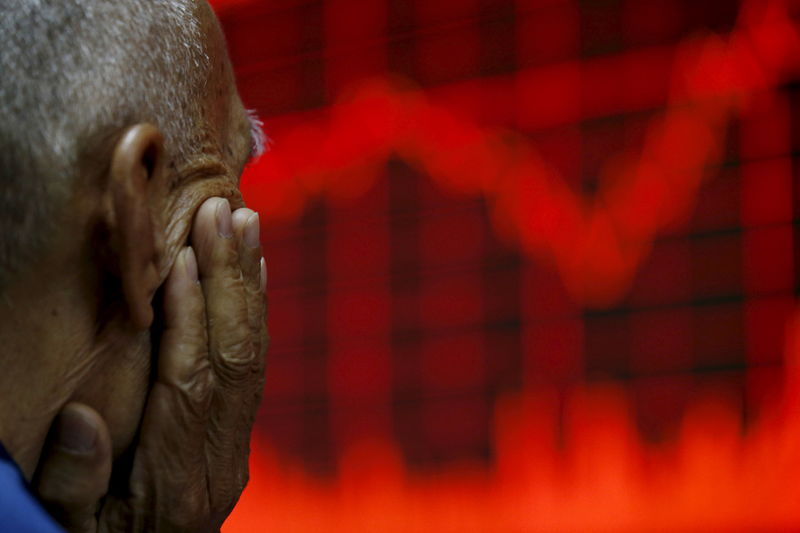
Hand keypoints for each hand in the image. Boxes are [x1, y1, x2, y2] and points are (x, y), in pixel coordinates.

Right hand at [33, 197, 267, 531]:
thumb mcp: (67, 530)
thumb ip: (70, 483)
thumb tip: (83, 418)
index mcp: (176, 484)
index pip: (190, 381)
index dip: (188, 316)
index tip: (183, 256)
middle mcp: (219, 462)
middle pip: (234, 358)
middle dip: (230, 280)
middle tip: (227, 214)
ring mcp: (235, 449)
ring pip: (252, 355)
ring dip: (248, 285)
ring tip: (246, 224)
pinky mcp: (236, 438)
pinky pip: (252, 366)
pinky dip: (253, 313)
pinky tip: (254, 271)